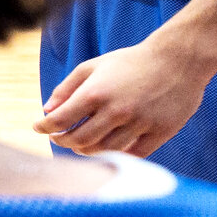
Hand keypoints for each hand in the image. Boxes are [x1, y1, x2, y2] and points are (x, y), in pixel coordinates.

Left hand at [36, 36, 210, 156]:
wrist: (178, 60)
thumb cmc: (130, 62)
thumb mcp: (92, 67)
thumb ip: (66, 89)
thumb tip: (46, 111)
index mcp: (95, 93)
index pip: (60, 120)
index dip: (44, 127)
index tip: (38, 128)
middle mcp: (116, 111)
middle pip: (79, 140)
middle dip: (63, 141)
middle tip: (58, 139)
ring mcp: (140, 123)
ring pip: (105, 150)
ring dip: (87, 150)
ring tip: (80, 144)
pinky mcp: (161, 132)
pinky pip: (134, 155)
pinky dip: (117, 155)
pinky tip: (108, 149)